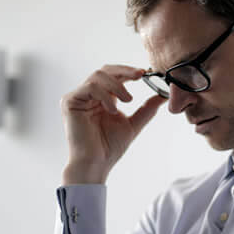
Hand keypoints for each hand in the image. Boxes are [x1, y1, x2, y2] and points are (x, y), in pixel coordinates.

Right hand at [60, 64, 165, 182]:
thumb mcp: (134, 123)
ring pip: (98, 76)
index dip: (128, 71)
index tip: (144, 72)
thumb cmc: (110, 147)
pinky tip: (112, 110)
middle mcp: (89, 95)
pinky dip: (105, 95)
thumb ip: (147, 109)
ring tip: (127, 101)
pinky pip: (90, 87)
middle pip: (105, 70)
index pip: (114, 75)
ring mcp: (78, 97)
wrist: (97, 163)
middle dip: (124, 71)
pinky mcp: (70, 101)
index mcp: (103, 98)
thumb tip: (163, 96)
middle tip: (140, 75)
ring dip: (117, 86)